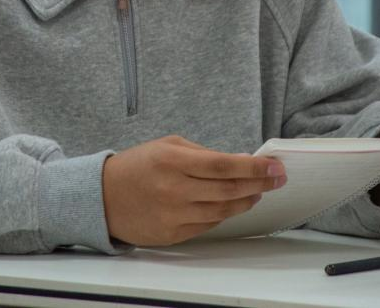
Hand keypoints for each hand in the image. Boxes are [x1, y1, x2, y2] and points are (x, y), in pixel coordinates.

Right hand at [102, 135, 285, 245]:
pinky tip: (233, 204)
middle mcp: (175, 189)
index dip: (254, 168)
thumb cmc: (137, 166)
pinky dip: (224, 213)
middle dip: (259, 184)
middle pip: (229, 190)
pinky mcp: (173, 234)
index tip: (274, 167)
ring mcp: (174, 215)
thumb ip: (202, 153)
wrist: (102, 197)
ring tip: (257, 192)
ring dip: (246, 200)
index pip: (223, 165)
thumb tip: (238, 162)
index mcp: (173, 161)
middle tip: (276, 179)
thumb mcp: (167, 145)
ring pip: (223, 210)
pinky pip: (209, 224)